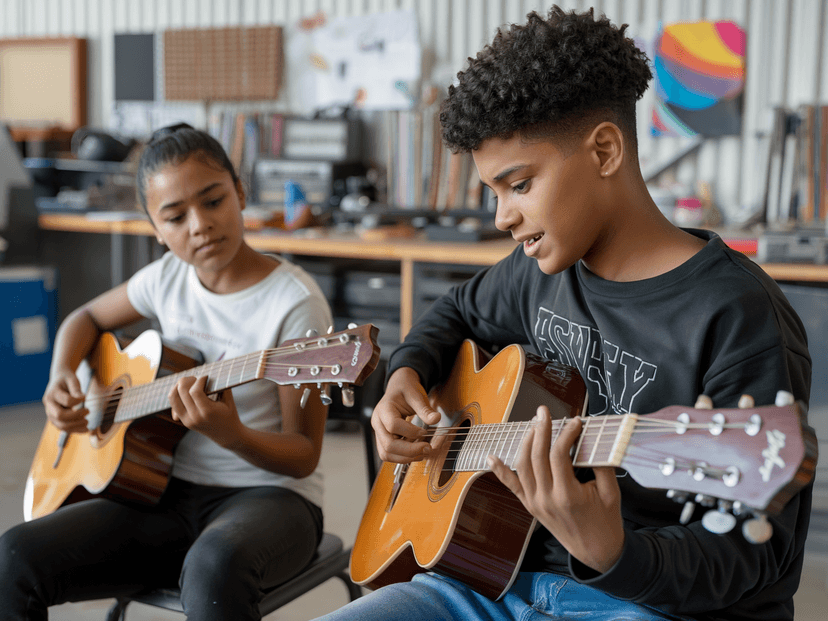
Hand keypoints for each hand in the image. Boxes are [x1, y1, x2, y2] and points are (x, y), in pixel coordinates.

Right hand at [42, 368, 88, 433]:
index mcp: (52, 394)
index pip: (66, 401)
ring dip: (76, 426)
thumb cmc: (66, 380)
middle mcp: (48, 405)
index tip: (85, 396)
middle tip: (88, 410)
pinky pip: (64, 428)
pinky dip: (75, 430)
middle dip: (76, 416)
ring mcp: (50, 414)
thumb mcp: (72, 379)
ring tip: (87, 422)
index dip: (78, 401)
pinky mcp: (55, 419)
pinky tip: (85, 429)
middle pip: (60, 416)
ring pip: (61, 425)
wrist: (58, 381)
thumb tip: (82, 399)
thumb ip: (76, 388)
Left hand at [168, 375, 243, 445]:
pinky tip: (186, 392)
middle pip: (181, 391)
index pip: (195, 391)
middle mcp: (194, 417)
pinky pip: (173, 404)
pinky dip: (176, 394)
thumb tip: (211, 369)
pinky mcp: (184, 421)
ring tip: (189, 383)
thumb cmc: (230, 414)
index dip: (199, 380)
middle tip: (197, 378)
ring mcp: (187, 420)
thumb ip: (219, 384)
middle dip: (188, 380)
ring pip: (173, 397)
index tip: (206, 376)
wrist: (227, 435)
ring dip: (179, 386)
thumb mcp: (228, 399)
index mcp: (207, 412)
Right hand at [371, 367, 440, 462]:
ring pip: (386, 454)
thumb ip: (425, 408)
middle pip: (388, 444)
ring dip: (405, 458)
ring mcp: (379, 433)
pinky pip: (388, 454)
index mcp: (383, 409)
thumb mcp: (416, 395)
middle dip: (410, 450)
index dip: (410, 432)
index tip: (424, 432)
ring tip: (422, 453)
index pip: (393, 425)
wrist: (398, 388)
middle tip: (427, 448)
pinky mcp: (383, 440)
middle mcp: (377, 422)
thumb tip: (436, 419)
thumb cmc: (406, 390)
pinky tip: (416, 453)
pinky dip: (402, 458)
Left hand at [488, 406, 624, 573]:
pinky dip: (500, 470)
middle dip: (540, 429)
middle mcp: (546, 499)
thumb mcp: (611, 492)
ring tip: (534, 425)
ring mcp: (535, 503)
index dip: (565, 434)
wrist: (597, 551)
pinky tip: (491, 457)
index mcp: (568, 495)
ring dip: (526, 442)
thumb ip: (602, 464)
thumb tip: (594, 437)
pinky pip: (511, 486)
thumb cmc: (606, 521)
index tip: (575, 421)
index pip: (559, 455)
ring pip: (522, 466)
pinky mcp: (530, 506)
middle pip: (537, 456)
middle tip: (544, 411)